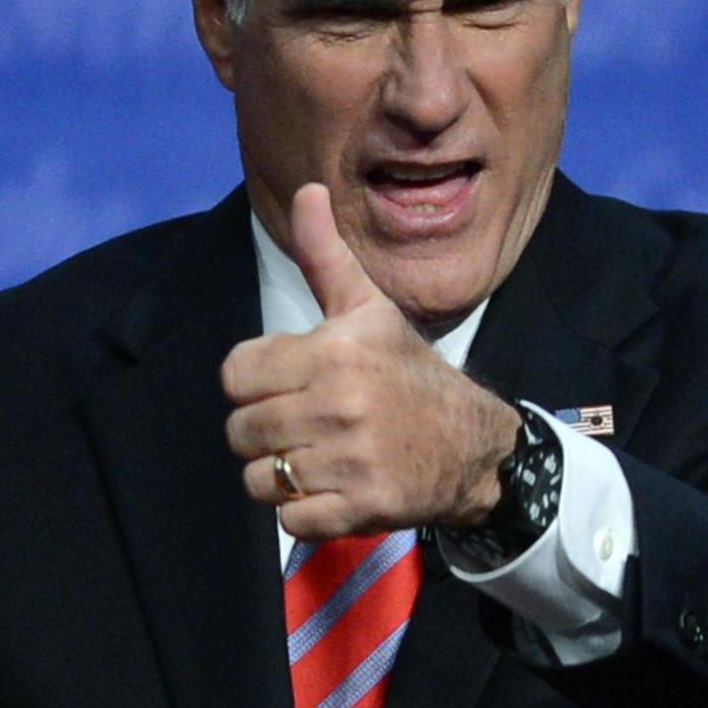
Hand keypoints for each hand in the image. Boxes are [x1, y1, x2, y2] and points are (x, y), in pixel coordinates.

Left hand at [222, 182, 520, 538]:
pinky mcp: (361, 509)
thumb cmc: (407, 370)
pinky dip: (305, 510)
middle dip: (265, 430)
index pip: (235, 375)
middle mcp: (340, 404)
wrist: (472, 443)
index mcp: (334, 351)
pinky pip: (290, 519)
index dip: (256, 380)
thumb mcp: (367, 308)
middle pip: (241, 430)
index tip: (289, 381)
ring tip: (317, 455)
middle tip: (305, 422)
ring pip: (259, 478)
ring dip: (281, 473)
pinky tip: (335, 485)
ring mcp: (351, 460)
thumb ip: (324, 254)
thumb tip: (307, 188)